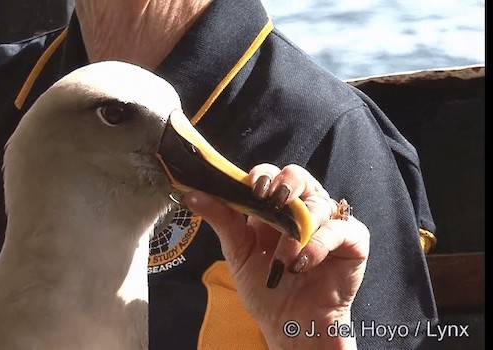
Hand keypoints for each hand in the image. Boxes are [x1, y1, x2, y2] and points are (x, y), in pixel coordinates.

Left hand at [182, 164, 368, 349]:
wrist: (288, 324)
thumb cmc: (264, 287)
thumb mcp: (237, 252)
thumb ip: (221, 220)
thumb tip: (192, 194)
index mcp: (275, 207)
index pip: (271, 175)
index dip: (263, 174)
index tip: (253, 187)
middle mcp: (303, 209)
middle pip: (299, 176)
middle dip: (286, 183)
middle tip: (274, 200)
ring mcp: (330, 223)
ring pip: (319, 203)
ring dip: (297, 231)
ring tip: (283, 261)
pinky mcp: (352, 242)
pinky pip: (343, 229)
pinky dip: (321, 243)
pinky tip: (303, 263)